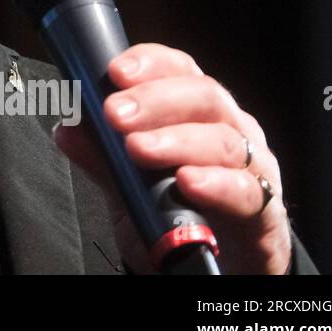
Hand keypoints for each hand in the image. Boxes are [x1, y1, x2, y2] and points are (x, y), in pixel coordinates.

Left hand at [53, 42, 292, 273]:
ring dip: (176, 140)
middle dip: (154, 100)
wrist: (224, 266)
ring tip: (138, 148)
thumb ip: (103, 158)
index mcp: (196, 113)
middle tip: (115, 114)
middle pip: (203, 96)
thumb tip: (67, 128)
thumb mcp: (131, 187)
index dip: (149, 64)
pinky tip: (187, 182)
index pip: (178, 70)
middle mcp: (230, 129)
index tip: (114, 72)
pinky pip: (246, 191)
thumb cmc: (180, 214)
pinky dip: (215, 184)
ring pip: (223, 139)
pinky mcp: (264, 211)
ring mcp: (253, 167)